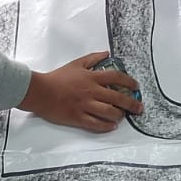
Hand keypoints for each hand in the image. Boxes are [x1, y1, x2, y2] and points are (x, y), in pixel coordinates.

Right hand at [19, 51, 143, 132]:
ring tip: (122, 115)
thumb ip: (92, 58)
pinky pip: (96, 124)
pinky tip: (112, 126)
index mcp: (92, 77)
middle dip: (131, 103)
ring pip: (109, 112)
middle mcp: (92, 92)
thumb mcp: (76, 64)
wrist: (40, 91)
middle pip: (117, 97)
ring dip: (119, 115)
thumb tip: (106, 53)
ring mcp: (85, 106)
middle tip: (139, 107)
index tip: (136, 86)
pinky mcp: (78, 118)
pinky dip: (107, 126)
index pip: (116, 78)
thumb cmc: (57, 77)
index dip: (129, 82)